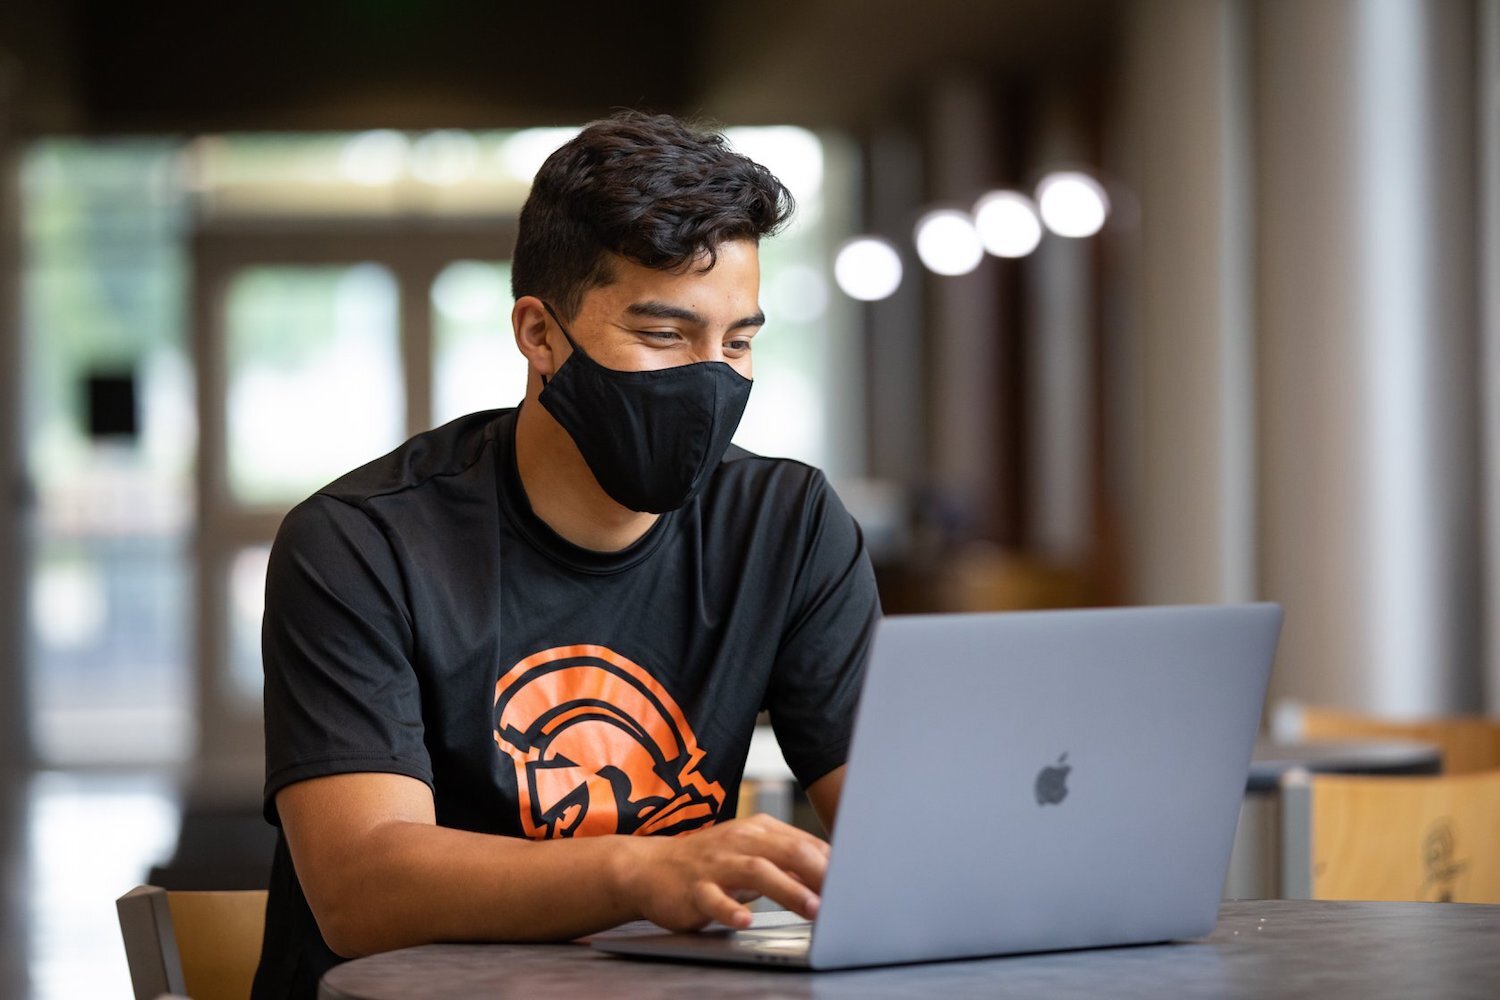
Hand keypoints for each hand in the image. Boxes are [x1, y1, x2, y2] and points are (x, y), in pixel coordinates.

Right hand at [619, 813, 829, 931]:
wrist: (649, 868)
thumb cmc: (711, 863)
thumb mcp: (751, 853)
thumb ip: (788, 859)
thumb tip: (834, 869)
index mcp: (758, 830)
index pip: (804, 843)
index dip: (833, 864)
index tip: (858, 883)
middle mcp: (739, 841)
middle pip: (786, 851)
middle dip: (818, 872)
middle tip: (844, 895)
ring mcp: (716, 865)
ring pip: (756, 872)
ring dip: (788, 890)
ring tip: (813, 909)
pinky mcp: (693, 889)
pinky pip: (714, 900)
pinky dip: (731, 911)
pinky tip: (746, 922)